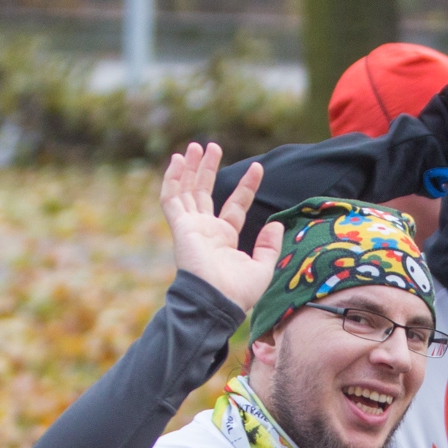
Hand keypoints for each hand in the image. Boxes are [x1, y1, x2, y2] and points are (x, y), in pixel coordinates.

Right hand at [160, 141, 283, 312]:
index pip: (235, 205)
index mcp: (225, 238)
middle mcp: (206, 230)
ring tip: (196, 146)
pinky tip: (176, 161)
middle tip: (212, 146)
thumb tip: (277, 225)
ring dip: (190, 168)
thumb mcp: (262, 268)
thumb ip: (269, 246)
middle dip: (208, 169)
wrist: (217, 302)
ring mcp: (191, 227)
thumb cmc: (238, 292)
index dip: (246, 187)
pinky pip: (171, 199)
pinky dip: (171, 179)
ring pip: (187, 191)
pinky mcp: (180, 227)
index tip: (258, 168)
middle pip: (205, 192)